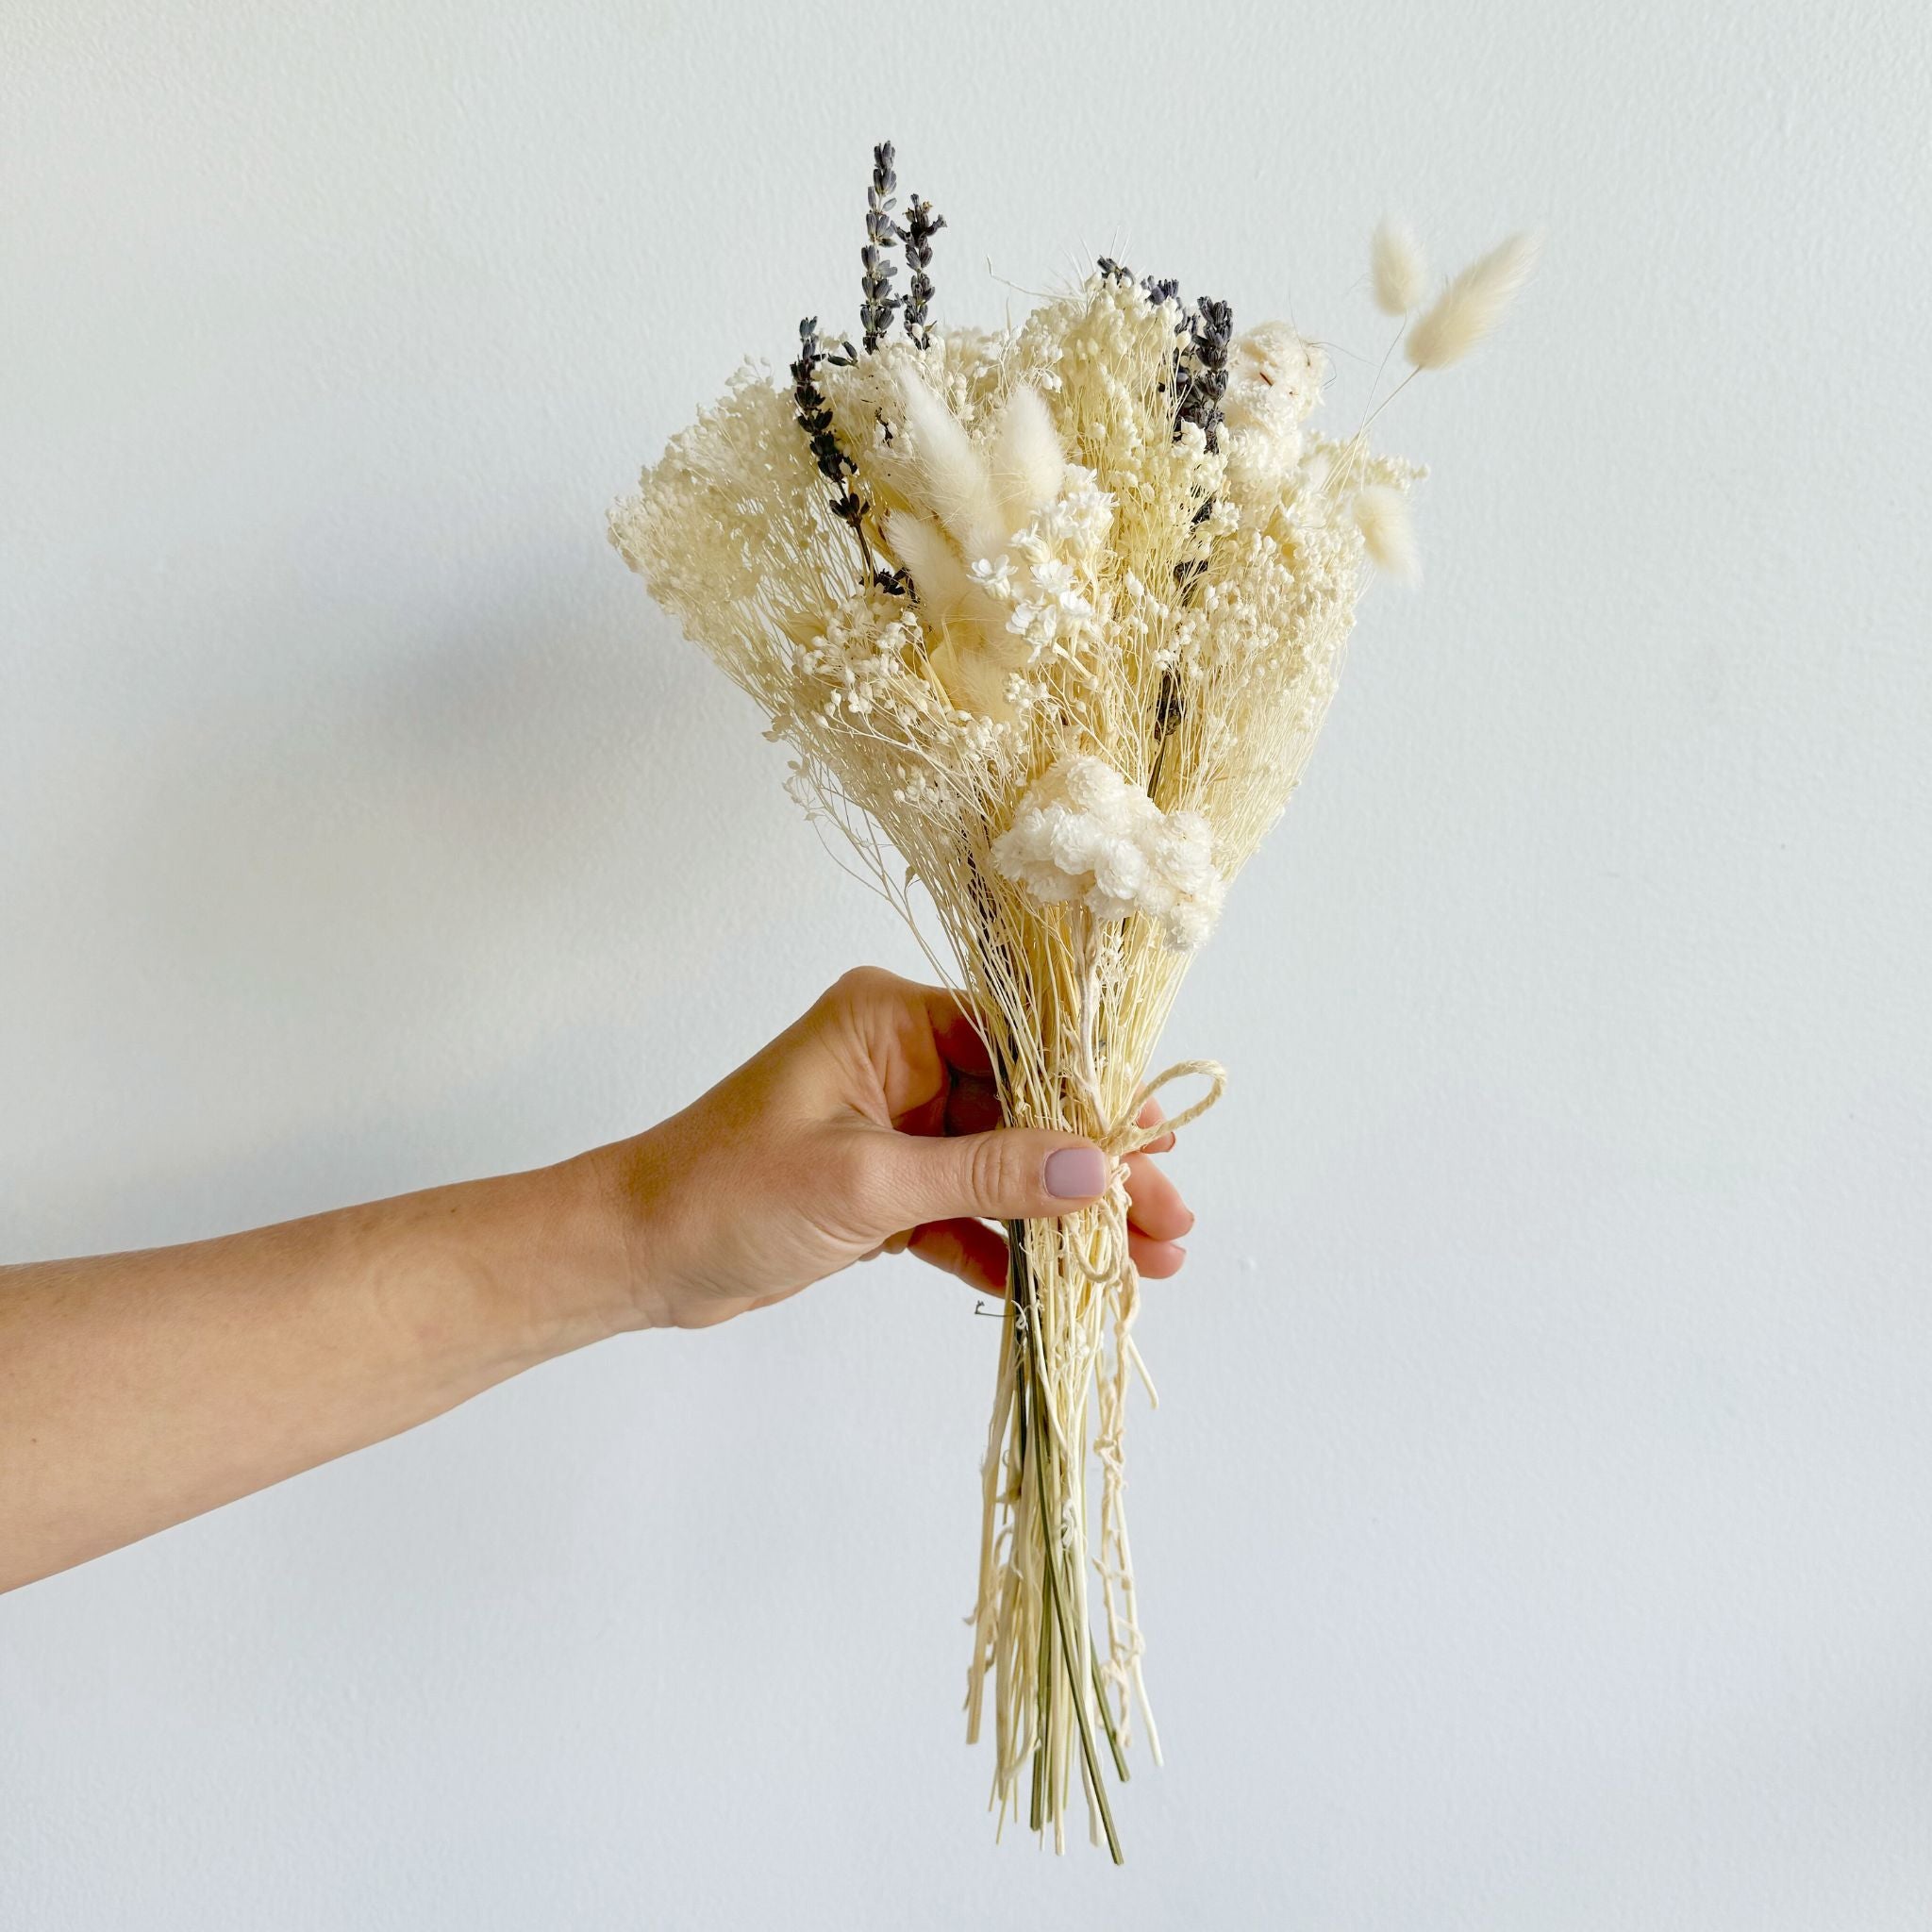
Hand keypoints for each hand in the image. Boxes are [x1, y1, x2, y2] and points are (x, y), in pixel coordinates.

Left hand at [584, 967, 1194, 1328]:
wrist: (636, 1255)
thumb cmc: (725, 1193)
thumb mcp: (866, 1182)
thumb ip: (987, 1175)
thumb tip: (1098, 1173)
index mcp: (893, 1020)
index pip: (1023, 1042)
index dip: (1097, 1097)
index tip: (1161, 1145)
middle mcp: (902, 1060)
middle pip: (1029, 1110)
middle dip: (1096, 1172)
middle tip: (1169, 1229)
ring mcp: (897, 1126)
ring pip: (1005, 1167)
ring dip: (1063, 1219)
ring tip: (1139, 1270)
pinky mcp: (886, 1188)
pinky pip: (966, 1211)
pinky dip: (1004, 1248)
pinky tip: (1053, 1291)